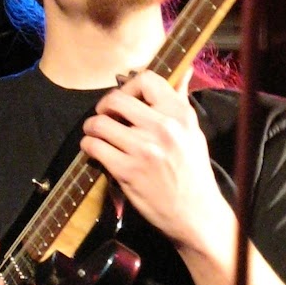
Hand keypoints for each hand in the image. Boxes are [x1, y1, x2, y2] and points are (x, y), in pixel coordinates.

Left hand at [80, 69, 224, 249]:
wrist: (196, 214)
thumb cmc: (194, 172)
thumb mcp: (193, 132)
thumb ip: (181, 101)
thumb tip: (184, 70)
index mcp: (180, 114)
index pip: (146, 80)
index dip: (128, 87)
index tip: (125, 100)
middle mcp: (163, 127)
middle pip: (115, 99)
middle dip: (104, 107)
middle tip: (105, 117)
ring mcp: (144, 149)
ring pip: (99, 123)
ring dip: (92, 128)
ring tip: (97, 135)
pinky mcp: (127, 171)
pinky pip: (94, 147)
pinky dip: (89, 147)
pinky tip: (95, 150)